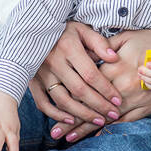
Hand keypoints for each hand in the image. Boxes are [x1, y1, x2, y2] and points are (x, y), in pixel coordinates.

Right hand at [28, 22, 123, 139]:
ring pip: (62, 100)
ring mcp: (41, 74)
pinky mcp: (32, 82)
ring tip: (98, 120)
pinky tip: (71, 120)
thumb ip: (99, 43)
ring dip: (81, 114)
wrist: (32, 30)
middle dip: (98, 105)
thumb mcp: (82, 29)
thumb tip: (114, 58)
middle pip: (78, 90)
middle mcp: (54, 62)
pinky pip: (43, 103)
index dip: (105, 89)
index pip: (90, 74)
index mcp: (68, 48)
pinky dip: (56, 114)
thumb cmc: (63, 30)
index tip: (117, 100)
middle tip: (113, 115)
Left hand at [56, 22, 150, 141]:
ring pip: (105, 118)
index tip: (53, 109)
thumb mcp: (127, 38)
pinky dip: (108, 128)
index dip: (68, 99)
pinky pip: (123, 122)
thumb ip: (104, 46)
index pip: (85, 87)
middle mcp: (121, 88)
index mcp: (114, 69)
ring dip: (86, 130)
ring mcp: (133, 101)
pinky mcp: (143, 108)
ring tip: (69, 139)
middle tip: (54, 134)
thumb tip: (85, 50)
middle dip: (71, 121)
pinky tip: (95, 135)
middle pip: (91, 107)